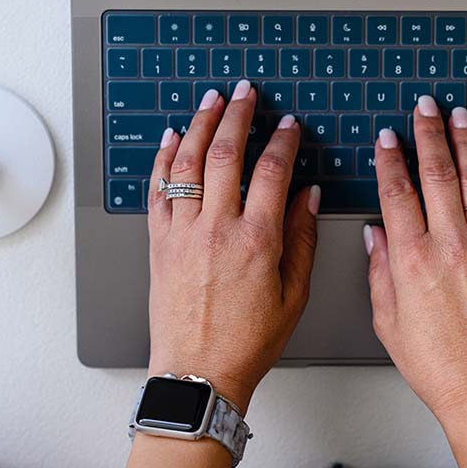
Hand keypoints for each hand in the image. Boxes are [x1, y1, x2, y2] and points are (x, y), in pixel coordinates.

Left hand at [146, 81, 318, 412]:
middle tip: (245, 93)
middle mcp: (217, 229)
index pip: (273, 172)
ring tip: (210, 100)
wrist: (198, 374)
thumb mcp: (294, 295)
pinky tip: (171, 139)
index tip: (289, 126)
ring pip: (189, 163)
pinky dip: (164, 160)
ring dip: (200, 125)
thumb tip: (308, 195)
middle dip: (237, 115)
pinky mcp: (158, 244)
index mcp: (256, 241)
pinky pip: (158, 191)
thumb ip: (302, 238)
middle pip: (226, 154)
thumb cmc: (247, 342)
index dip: (284, 141)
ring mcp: (182, 233)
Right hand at [366, 97, 466, 419]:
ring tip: (460, 116)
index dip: (389, 157)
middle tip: (424, 108)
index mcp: (411, 259)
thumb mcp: (387, 319)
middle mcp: (448, 245)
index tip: (386, 138)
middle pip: (436, 172)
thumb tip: (376, 234)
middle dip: (428, 133)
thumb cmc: (436, 363)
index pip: (396, 191)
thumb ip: (379, 270)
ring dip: (465, 142)